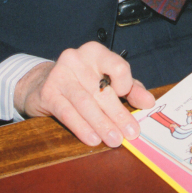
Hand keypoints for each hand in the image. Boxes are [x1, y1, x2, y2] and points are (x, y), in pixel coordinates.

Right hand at [14, 41, 155, 147]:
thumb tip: (149, 103)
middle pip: (102, 90)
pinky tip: (93, 139)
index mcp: (96, 52)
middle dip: (118, 114)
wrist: (43, 83)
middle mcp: (76, 58)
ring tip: (115, 140)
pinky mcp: (47, 92)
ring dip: (102, 124)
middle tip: (131, 133)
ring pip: (86, 103)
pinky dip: (82, 128)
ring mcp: (60, 75)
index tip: (127, 99)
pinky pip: (68, 113)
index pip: (118, 66)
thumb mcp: (109, 80)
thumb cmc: (83, 82)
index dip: (126, 85)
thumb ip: (131, 89)